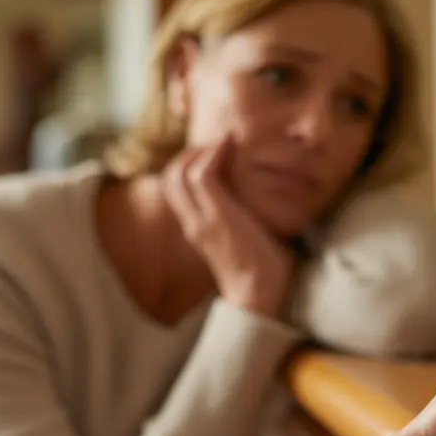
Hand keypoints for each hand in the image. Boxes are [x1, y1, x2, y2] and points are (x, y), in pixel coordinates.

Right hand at [162, 136, 294, 316]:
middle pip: (170, 178)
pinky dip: (212, 154)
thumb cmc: (265, 272)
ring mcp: (202, 220)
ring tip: (224, 141)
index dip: (189, 166)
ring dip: (200, 150)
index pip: (176, 190)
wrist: (262, 294)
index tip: (215, 153)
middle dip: (189, 154)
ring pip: (179, 173)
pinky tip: (229, 145)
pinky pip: (202, 175)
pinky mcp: (217, 217)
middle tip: (217, 143)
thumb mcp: (248, 239)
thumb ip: (244, 222)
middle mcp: (192, 224)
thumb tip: (265, 208)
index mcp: (198, 229)